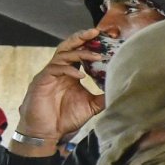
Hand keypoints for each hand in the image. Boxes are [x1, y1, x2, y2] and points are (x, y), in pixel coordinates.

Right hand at [14, 29, 106, 152]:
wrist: (46, 132)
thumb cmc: (65, 118)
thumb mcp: (91, 106)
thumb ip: (104, 97)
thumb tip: (122, 91)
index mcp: (70, 73)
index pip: (79, 52)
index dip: (90, 44)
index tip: (105, 38)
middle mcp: (59, 70)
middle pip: (68, 46)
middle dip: (81, 37)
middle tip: (96, 32)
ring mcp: (49, 74)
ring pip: (62, 54)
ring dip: (79, 53)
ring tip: (96, 56)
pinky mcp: (41, 81)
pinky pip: (55, 69)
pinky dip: (69, 70)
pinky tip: (81, 75)